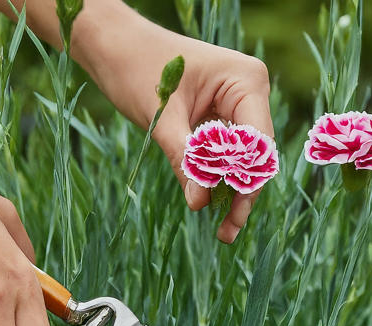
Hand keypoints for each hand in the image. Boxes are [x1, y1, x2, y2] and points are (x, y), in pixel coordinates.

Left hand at [151, 42, 272, 243]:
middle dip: (241, 194)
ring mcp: (234, 106)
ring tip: (222, 231)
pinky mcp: (217, 119)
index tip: (227, 213)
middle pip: (253, 156)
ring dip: (229, 193)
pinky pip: (222, 155)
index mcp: (245, 81)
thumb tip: (200, 204)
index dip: (245, 181)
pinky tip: (209, 204)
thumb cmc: (136, 68)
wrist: (114, 48)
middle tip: (226, 233)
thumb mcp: (162, 118)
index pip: (257, 142)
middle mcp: (248, 93)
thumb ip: (183, 159)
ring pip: (239, 159)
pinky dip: (215, 179)